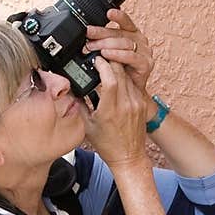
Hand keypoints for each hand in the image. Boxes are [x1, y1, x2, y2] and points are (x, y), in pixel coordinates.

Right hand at [81, 53, 150, 168]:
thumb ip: (80, 106)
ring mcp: (136, 103)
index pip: (110, 79)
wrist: (128, 157)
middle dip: (110, 61)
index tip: (96, 60)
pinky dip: (124, 78)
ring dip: (117, 68)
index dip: (103, 65)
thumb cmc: (108, 145)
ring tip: (107, 65)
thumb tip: (72, 90)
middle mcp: (125, 105)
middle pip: (120, 72)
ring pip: (128, 76)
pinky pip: (133, 84)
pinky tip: (117, 78)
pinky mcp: (142, 104)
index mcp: (110, 110)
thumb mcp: (88, 126)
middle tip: (101, 58)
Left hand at [84, 7, 153, 96]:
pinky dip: (117, 55)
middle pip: (120, 33)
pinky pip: (131, 57)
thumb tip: (84, 41)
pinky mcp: (146, 64)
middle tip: (88, 34)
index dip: (118, 16)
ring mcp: (145, 52)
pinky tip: (106, 54)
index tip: (108, 13)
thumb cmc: (120, 72)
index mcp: (132, 35)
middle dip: (101, 33)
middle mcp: (140, 41)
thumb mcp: (109, 55)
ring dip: (106, 44)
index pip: (126, 22)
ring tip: (92, 46)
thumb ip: (101, 46)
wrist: (131, 92)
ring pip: (124, 43)